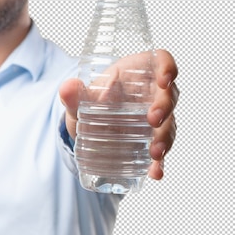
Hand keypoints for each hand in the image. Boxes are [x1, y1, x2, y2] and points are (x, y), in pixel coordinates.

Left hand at [59, 50, 178, 179]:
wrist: (86, 125)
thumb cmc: (91, 100)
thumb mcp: (81, 99)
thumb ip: (73, 94)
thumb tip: (66, 88)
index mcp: (138, 72)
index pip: (162, 61)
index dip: (168, 68)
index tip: (165, 80)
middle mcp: (151, 93)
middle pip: (169, 95)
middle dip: (165, 108)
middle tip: (153, 121)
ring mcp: (155, 116)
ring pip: (169, 123)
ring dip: (165, 138)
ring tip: (155, 153)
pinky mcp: (152, 139)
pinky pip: (161, 149)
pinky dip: (160, 162)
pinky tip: (156, 172)